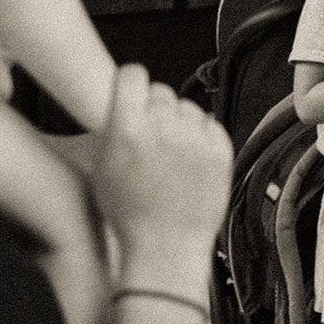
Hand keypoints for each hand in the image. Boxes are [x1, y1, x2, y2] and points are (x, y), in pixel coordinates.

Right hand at [93, 65, 232, 272]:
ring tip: (172, 154)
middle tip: (152, 135)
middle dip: (154, 108)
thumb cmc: (130, 215)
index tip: (132, 91)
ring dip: (179, 122)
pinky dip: (202, 137)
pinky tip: (190, 160)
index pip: (132, 75)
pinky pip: (210, 125)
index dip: (131, 82)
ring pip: (187, 107)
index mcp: (128, 130)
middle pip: (160, 91)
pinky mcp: (220, 151)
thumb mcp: (102, 169)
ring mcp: (194, 139)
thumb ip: (112, 128)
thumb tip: (121, 98)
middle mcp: (162, 129)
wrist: (166, 249)